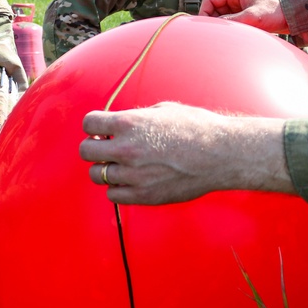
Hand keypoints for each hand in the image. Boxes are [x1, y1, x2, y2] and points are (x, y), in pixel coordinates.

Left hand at [78, 103, 290, 205]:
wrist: (221, 154)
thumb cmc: (195, 128)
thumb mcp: (161, 111)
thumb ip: (134, 118)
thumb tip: (116, 125)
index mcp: (129, 123)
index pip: (88, 123)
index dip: (94, 125)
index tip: (101, 128)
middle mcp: (126, 149)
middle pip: (86, 151)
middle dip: (94, 146)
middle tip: (106, 146)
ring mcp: (134, 175)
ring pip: (97, 175)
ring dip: (105, 168)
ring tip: (121, 165)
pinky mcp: (144, 196)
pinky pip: (113, 195)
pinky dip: (117, 188)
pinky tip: (130, 180)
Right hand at [198, 0, 289, 33]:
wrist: (293, 15)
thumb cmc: (275, 12)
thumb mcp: (251, 17)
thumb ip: (231, 21)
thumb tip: (214, 26)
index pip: (210, 0)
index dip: (204, 13)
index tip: (206, 27)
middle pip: (214, 9)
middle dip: (213, 21)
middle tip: (215, 34)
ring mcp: (239, 6)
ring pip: (222, 16)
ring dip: (222, 26)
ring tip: (226, 36)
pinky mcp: (245, 14)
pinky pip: (230, 21)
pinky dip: (229, 28)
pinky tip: (233, 36)